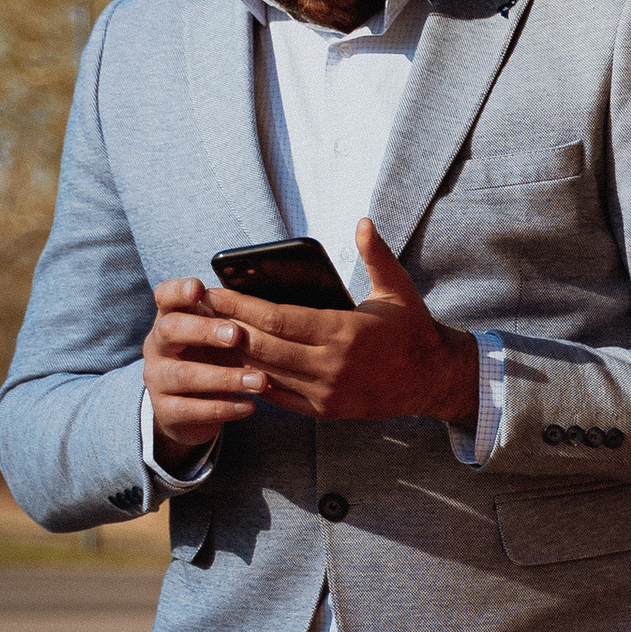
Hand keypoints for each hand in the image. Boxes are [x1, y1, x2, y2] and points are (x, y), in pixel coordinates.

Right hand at [144, 279, 262, 449]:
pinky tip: (250, 406)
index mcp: (170, 319)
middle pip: (170, 330)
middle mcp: (158, 346)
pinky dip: (223, 408)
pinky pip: (191, 410)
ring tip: (260, 381)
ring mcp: (157, 379)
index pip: (165, 296)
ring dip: (225, 377)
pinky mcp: (166, 411)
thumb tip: (266, 310)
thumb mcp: (217, 337)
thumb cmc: (210, 360)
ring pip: (184, 374)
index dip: (178, 291)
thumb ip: (230, 320)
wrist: (190, 410)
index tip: (198, 288)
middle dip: (204, 331)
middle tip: (237, 335)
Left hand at [176, 222, 480, 431]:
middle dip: (226, 327)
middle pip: (264, 347)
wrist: (432, 380)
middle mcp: (332, 366)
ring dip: (233, 355)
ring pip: (266, 373)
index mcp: (345, 332)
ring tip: (206, 336)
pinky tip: (234, 364)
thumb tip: (362, 221)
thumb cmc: (412, 330)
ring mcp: (327, 392)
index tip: (214, 293)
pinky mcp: (325, 409)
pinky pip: (279, 395)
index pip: (279, 319)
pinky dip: (254, 379)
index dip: (241, 306)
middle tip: (198, 311)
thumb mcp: (397, 289)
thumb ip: (375, 255)